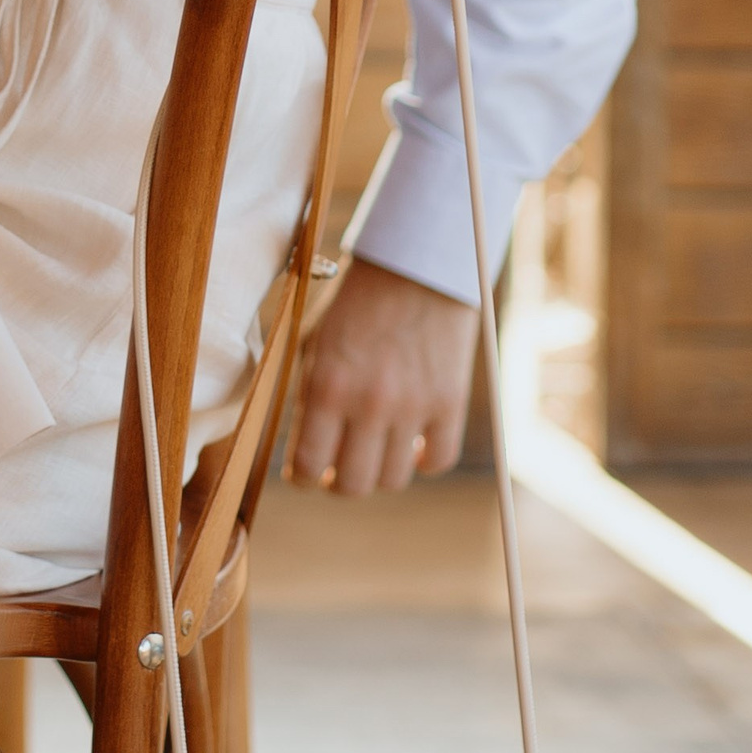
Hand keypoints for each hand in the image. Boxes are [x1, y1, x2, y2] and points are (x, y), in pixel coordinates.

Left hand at [286, 257, 479, 495]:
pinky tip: (413, 446)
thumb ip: (308, 395)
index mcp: (325, 385)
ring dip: (379, 472)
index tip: (304, 473)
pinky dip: (424, 462)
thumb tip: (303, 447)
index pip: (306, 465)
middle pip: (352, 485)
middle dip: (338, 483)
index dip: (301, 477)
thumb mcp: (314, 342)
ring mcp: (412, 407)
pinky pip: (438, 461)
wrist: (414, 266)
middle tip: (337, 469)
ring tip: (374, 451)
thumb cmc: (355, 304)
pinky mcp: (450, 403)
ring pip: (392, 480)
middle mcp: (368, 403)